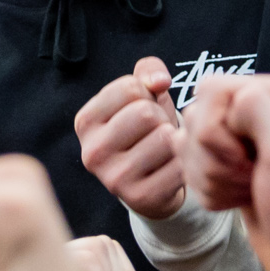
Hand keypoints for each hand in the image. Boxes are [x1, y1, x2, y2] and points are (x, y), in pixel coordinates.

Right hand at [74, 57, 189, 217]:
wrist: (154, 184)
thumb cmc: (146, 132)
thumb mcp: (142, 96)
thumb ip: (148, 73)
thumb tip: (160, 81)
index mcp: (85, 122)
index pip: (129, 87)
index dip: (147, 94)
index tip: (142, 109)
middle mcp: (92, 152)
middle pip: (145, 112)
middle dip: (160, 117)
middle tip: (156, 132)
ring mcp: (113, 178)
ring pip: (164, 138)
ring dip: (174, 140)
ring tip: (164, 150)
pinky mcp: (140, 197)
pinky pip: (179, 165)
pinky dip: (184, 162)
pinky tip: (172, 168)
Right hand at [182, 74, 269, 270]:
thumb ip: (257, 110)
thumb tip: (231, 94)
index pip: (211, 89)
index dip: (216, 130)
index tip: (248, 160)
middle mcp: (263, 108)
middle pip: (196, 116)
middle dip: (213, 157)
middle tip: (251, 179)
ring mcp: (245, 138)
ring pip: (190, 143)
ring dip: (211, 177)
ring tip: (247, 192)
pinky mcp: (232, 165)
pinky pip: (193, 167)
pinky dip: (210, 191)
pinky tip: (239, 202)